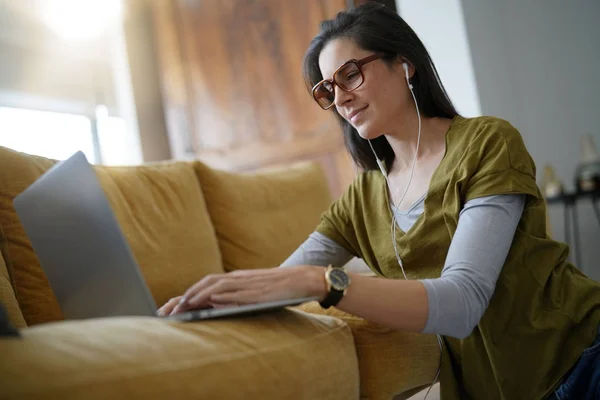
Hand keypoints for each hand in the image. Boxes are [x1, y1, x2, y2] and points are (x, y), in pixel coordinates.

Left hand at [167, 266, 326, 315]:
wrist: (304, 279)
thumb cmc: (282, 288)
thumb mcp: (256, 291)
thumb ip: (238, 297)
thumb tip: (217, 306)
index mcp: (237, 279)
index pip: (206, 284)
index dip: (187, 294)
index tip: (171, 306)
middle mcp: (238, 278)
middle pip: (204, 284)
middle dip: (183, 297)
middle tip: (165, 310)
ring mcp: (245, 283)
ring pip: (213, 286)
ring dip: (194, 296)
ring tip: (179, 309)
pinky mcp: (254, 291)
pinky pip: (231, 291)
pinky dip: (215, 296)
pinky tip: (203, 303)